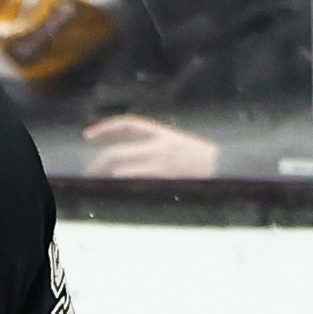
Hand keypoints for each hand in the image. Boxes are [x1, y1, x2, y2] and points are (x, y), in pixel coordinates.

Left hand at [79, 115, 219, 180]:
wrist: (224, 166)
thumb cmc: (203, 162)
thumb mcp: (179, 147)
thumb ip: (156, 149)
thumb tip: (129, 161)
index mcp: (163, 133)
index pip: (128, 124)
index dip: (106, 128)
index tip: (88, 135)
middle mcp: (158, 144)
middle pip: (117, 151)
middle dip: (98, 163)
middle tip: (89, 174)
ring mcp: (159, 160)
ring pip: (120, 166)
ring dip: (106, 177)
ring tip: (97, 186)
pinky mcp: (162, 175)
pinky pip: (133, 178)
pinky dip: (120, 183)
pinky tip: (113, 188)